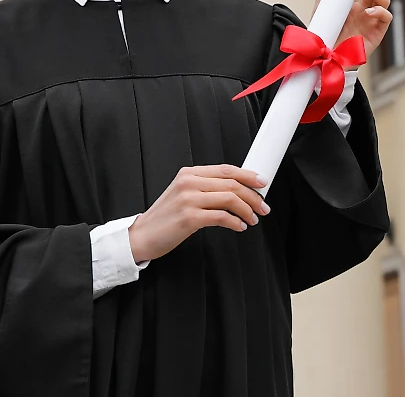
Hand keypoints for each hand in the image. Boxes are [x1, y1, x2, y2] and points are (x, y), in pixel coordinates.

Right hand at [127, 165, 268, 261]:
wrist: (141, 236)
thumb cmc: (166, 218)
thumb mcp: (184, 194)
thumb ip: (206, 188)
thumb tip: (238, 190)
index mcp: (189, 173)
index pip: (226, 169)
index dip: (248, 175)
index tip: (262, 183)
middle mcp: (189, 182)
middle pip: (232, 183)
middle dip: (253, 196)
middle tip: (263, 207)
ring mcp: (188, 199)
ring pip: (230, 198)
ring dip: (247, 210)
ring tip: (252, 219)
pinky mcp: (189, 217)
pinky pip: (221, 217)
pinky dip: (235, 222)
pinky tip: (239, 226)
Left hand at [313, 0, 392, 60]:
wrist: (325, 57)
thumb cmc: (325, 35)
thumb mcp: (322, 9)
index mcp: (354, 2)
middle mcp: (366, 9)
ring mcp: (372, 20)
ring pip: (385, 0)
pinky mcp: (377, 32)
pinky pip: (386, 17)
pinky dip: (379, 11)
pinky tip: (368, 12)